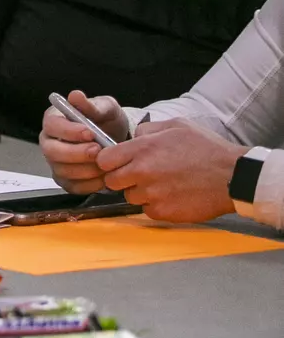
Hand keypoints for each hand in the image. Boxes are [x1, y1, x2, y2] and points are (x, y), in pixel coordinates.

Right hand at [39, 91, 130, 193]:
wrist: (117, 139)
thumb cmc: (106, 120)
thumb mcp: (104, 107)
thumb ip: (91, 105)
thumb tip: (75, 96)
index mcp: (54, 120)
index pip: (52, 126)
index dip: (68, 131)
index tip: (89, 132)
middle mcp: (49, 142)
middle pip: (51, 151)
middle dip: (76, 153)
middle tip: (98, 150)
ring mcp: (55, 162)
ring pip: (62, 170)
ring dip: (85, 170)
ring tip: (105, 164)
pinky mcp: (65, 179)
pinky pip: (72, 187)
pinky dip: (89, 185)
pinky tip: (103, 177)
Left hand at [98, 119, 246, 223]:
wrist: (234, 176)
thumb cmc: (207, 149)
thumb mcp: (176, 125)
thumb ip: (147, 129)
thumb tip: (132, 137)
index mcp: (142, 149)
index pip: (103, 160)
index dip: (109, 162)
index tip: (118, 163)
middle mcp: (142, 172)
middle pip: (111, 181)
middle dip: (122, 178)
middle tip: (140, 175)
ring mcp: (152, 194)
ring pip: (130, 197)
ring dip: (140, 192)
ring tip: (163, 184)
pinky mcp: (163, 212)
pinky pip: (147, 210)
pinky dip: (155, 206)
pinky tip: (171, 196)